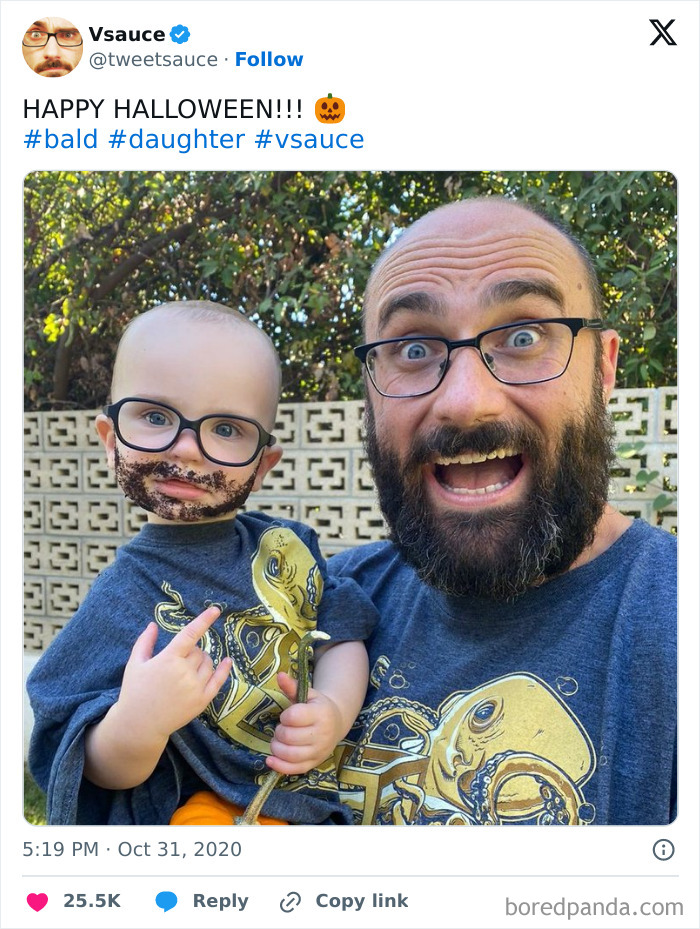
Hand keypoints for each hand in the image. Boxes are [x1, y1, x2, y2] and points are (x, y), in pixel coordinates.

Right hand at [116, 606, 231, 740]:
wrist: (139, 724)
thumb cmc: (135, 691)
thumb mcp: (135, 664)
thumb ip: (145, 642)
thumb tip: (153, 624)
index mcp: (168, 659)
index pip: (190, 634)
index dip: (204, 620)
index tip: (216, 609)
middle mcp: (184, 672)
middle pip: (199, 651)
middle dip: (192, 651)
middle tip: (178, 661)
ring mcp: (195, 687)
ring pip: (208, 663)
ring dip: (203, 660)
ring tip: (188, 669)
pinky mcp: (202, 701)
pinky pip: (218, 681)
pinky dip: (224, 669)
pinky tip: (227, 661)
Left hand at [265, 671, 343, 774]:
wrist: (336, 722)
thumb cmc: (316, 706)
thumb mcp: (307, 694)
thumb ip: (292, 686)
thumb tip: (279, 675)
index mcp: (321, 713)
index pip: (294, 717)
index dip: (285, 716)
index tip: (287, 716)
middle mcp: (322, 734)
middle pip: (289, 737)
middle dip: (279, 732)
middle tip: (282, 728)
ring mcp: (319, 751)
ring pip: (290, 755)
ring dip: (277, 748)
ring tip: (278, 741)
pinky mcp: (314, 763)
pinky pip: (294, 769)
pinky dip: (279, 766)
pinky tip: (270, 760)